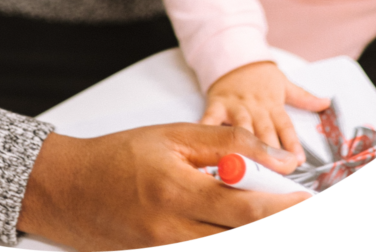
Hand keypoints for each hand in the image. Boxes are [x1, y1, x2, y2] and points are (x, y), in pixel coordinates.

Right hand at [17, 124, 310, 250]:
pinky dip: (219, 237)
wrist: (67, 190)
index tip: (309, 198)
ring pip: (222, 248)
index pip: (246, 211)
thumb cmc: (118, 156)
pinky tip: (225, 223)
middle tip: (292, 203)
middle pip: (239, 238)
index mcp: (178, 192)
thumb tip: (278, 161)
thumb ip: (227, 143)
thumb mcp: (172, 135)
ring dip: (245, 229)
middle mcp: (173, 233)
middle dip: (270, 220)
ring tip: (257, 210)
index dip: (284, 209)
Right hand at [200, 61, 329, 163]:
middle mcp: (255, 107)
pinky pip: (210, 120)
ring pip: (241, 129)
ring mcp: (235, 107)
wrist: (233, 56)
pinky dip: (207, 131)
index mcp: (273, 104)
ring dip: (244, 147)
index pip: (285, 126)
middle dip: (270, 153)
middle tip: (274, 172)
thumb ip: (304, 97)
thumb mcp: (283, 83)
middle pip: (264, 132)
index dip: (292, 143)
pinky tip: (204, 145)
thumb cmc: (260, 76)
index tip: (298, 161)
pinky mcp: (216, 104)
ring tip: (246, 166)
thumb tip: (327, 102)